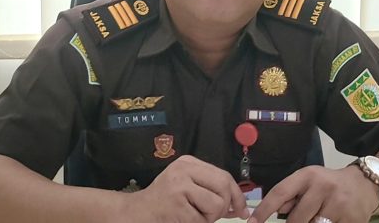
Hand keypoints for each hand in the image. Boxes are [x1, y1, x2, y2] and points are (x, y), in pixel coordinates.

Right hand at [126, 155, 248, 222]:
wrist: (136, 213)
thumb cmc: (164, 202)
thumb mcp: (187, 187)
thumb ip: (211, 191)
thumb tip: (239, 206)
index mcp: (188, 163)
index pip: (224, 175)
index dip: (237, 195)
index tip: (242, 210)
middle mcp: (184, 170)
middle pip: (224, 186)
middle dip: (225, 206)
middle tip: (212, 215)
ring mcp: (180, 186)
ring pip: (217, 205)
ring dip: (209, 218)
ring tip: (193, 216)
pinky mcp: (176, 205)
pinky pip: (201, 220)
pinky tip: (181, 219)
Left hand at [249, 165, 378, 222]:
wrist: (364, 184)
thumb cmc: (329, 184)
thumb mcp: (309, 181)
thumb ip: (290, 195)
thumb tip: (275, 211)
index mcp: (308, 176)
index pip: (280, 192)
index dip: (264, 209)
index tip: (252, 222)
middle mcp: (323, 187)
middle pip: (296, 219)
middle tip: (302, 219)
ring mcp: (339, 204)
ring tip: (318, 217)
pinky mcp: (352, 220)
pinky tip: (330, 220)